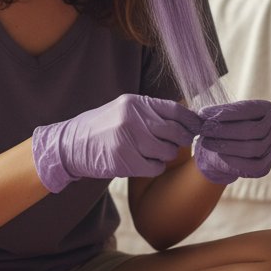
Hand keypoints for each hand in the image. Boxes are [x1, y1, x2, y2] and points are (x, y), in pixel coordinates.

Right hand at [32, 94, 199, 192]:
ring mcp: (127, 138)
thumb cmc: (103, 127)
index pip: (175, 110)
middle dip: (182, 140)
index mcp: (135, 103)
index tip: (198, 127)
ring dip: (165, 155)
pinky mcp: (123, 159)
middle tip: (178, 143)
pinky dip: (155, 167)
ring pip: (167, 151)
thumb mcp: (124, 109)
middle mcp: (133, 118)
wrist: (72, 143)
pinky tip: (145, 163)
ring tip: (153, 153)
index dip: (191, 121)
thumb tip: (186, 118)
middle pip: (175, 132)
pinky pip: (155, 167)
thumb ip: (150, 112)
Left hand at [193, 99, 270, 185]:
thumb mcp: (220, 115)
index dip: (225, 112)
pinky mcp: (266, 166)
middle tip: (204, 129)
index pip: (248, 110)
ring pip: (254, 148)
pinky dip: (235, 161)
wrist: (223, 149)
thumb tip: (204, 114)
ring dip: (227, 145)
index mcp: (267, 109)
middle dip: (225, 130)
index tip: (203, 113)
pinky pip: (254, 166)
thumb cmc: (223, 126)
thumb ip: (215, 113)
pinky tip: (220, 155)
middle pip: (253, 130)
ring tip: (207, 142)